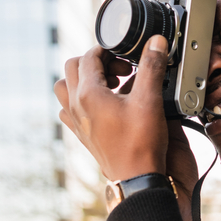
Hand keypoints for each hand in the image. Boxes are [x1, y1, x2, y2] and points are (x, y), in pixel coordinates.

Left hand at [54, 37, 198, 220]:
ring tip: (109, 84)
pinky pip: (69, 109)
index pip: (89, 56)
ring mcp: (77, 122)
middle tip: (121, 69)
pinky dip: (81, 100)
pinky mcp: (82, 135)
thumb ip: (151, 66)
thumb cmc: (141, 143)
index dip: (109, 50)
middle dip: (97, 62)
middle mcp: (76, 106)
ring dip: (84, 79)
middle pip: (72, 68)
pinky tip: (104, 105)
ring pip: (65, 88)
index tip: (127, 55)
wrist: (137, 178)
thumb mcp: (150, 99)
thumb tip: (155, 43)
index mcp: (88, 94)